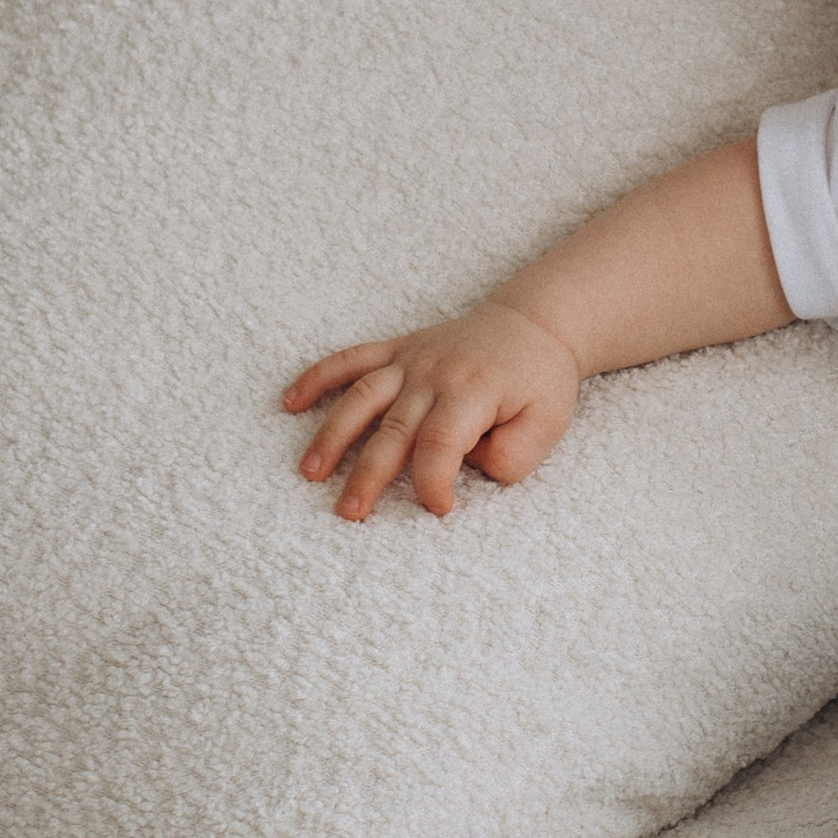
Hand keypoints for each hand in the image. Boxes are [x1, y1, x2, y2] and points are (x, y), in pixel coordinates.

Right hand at [282, 301, 580, 520]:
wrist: (535, 322)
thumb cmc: (540, 381)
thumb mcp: (548, 423)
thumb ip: (513, 455)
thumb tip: (467, 466)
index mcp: (474, 392)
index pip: (442, 443)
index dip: (435, 482)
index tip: (439, 509)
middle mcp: (435, 374)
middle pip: (394, 430)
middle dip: (369, 475)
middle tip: (349, 514)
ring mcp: (412, 359)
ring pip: (362, 397)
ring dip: (333, 435)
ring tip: (310, 472)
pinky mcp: (398, 349)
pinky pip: (351, 359)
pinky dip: (317, 377)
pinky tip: (289, 402)